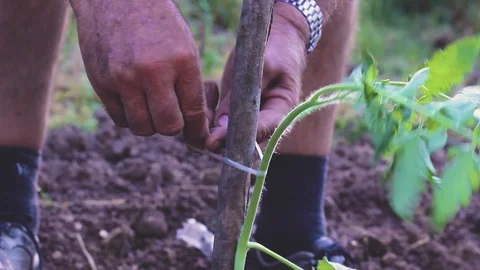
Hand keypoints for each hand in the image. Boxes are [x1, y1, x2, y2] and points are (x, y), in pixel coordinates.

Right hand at [69, 0, 208, 146]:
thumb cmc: (157, 23)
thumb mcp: (184, 46)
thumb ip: (188, 84)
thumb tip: (192, 123)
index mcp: (182, 61)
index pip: (194, 111)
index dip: (198, 130)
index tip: (198, 136)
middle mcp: (153, 72)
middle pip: (168, 126)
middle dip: (173, 127)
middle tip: (172, 117)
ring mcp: (124, 79)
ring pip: (143, 128)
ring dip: (150, 124)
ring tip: (152, 108)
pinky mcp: (102, 83)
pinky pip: (120, 119)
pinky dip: (130, 118)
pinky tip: (134, 102)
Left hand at [206, 3, 309, 151]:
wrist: (278, 39)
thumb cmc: (276, 50)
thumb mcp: (264, 65)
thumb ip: (245, 93)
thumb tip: (222, 125)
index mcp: (281, 114)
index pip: (257, 134)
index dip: (233, 139)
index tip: (210, 140)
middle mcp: (264, 124)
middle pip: (239, 143)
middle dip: (216, 133)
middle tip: (204, 111)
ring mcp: (249, 120)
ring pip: (223, 135)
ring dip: (209, 121)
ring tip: (212, 90)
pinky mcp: (234, 113)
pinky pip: (216, 123)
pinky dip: (207, 112)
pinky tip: (212, 89)